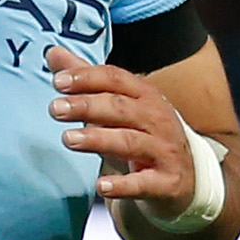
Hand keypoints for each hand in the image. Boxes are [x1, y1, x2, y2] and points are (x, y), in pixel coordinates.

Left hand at [47, 43, 195, 205]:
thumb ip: (87, 80)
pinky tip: (101, 186)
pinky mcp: (166, 181)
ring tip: (68, 139)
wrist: (187, 175)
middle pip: (120, 107)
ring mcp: (164, 150)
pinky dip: (122, 184)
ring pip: (129, 141)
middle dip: (87, 106)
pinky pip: (143, 183)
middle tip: (55, 109)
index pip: (115, 78)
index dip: (87, 78)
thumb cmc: (145, 133)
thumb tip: (52, 53)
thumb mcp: (121, 105)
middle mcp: (157, 119)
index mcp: (144, 95)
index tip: (58, 81)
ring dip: (98, 139)